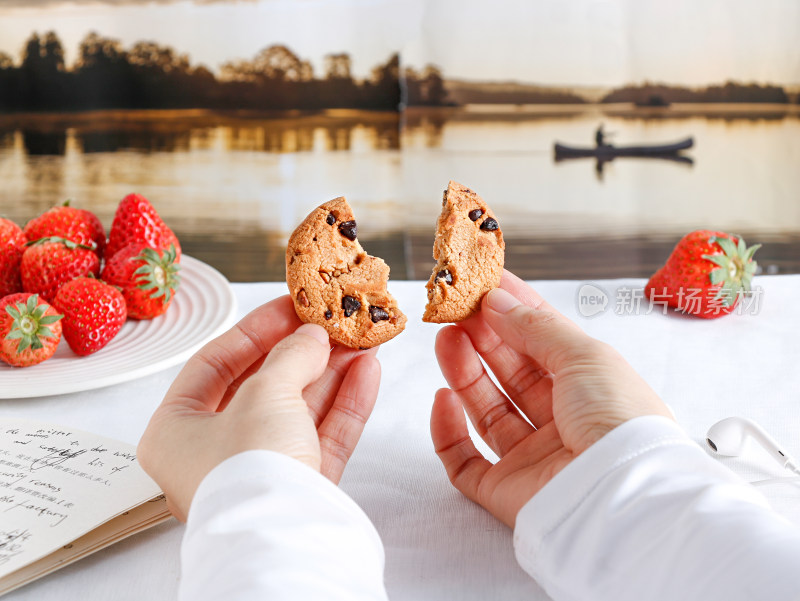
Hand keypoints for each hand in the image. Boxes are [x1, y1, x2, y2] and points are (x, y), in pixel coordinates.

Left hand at [137, 295, 380, 521]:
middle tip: (331, 322)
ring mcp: (260, 471)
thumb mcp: (265, 394)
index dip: (255, 331)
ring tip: (361, 338)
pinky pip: (322, 436)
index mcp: (176, 430)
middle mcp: (214, 452)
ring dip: (332, 373)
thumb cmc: (250, 468)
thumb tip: (311, 336)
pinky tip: (367, 371)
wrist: (283, 542)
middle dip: (304, 352)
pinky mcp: (299, 487)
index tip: (290, 307)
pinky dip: (345, 404)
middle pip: (263, 387)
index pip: (214, 365)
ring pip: (299, 410)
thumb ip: (290, 356)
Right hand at [430, 270, 671, 526]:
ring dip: (464, 372)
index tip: (484, 284)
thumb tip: (496, 301)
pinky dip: (448, 431)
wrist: (623, 500)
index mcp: (590, 388)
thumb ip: (535, 327)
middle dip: (484, 337)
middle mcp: (562, 421)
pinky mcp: (506, 492)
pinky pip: (465, 462)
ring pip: (487, 409)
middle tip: (456, 310)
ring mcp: (533, 457)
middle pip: (512, 373)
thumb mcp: (584, 356)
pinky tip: (442, 398)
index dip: (514, 311)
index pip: (544, 342)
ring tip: (445, 339)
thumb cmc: (619, 422)